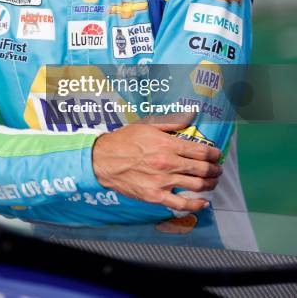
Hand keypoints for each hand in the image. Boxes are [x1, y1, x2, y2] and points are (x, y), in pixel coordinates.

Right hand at [92, 114, 221, 211]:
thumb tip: (190, 117)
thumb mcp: (148, 126)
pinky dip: (196, 204)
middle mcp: (168, 163)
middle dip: (214, 169)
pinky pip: (181, 204)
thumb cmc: (125, 140)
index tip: (217, 154)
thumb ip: (171, 124)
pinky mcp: (156, 196)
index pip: (200, 151)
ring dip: (209, 184)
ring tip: (212, 182)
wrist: (104, 160)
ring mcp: (163, 181)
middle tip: (218, 169)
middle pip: (202, 169)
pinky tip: (203, 202)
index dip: (213, 154)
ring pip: (196, 185)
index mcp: (168, 145)